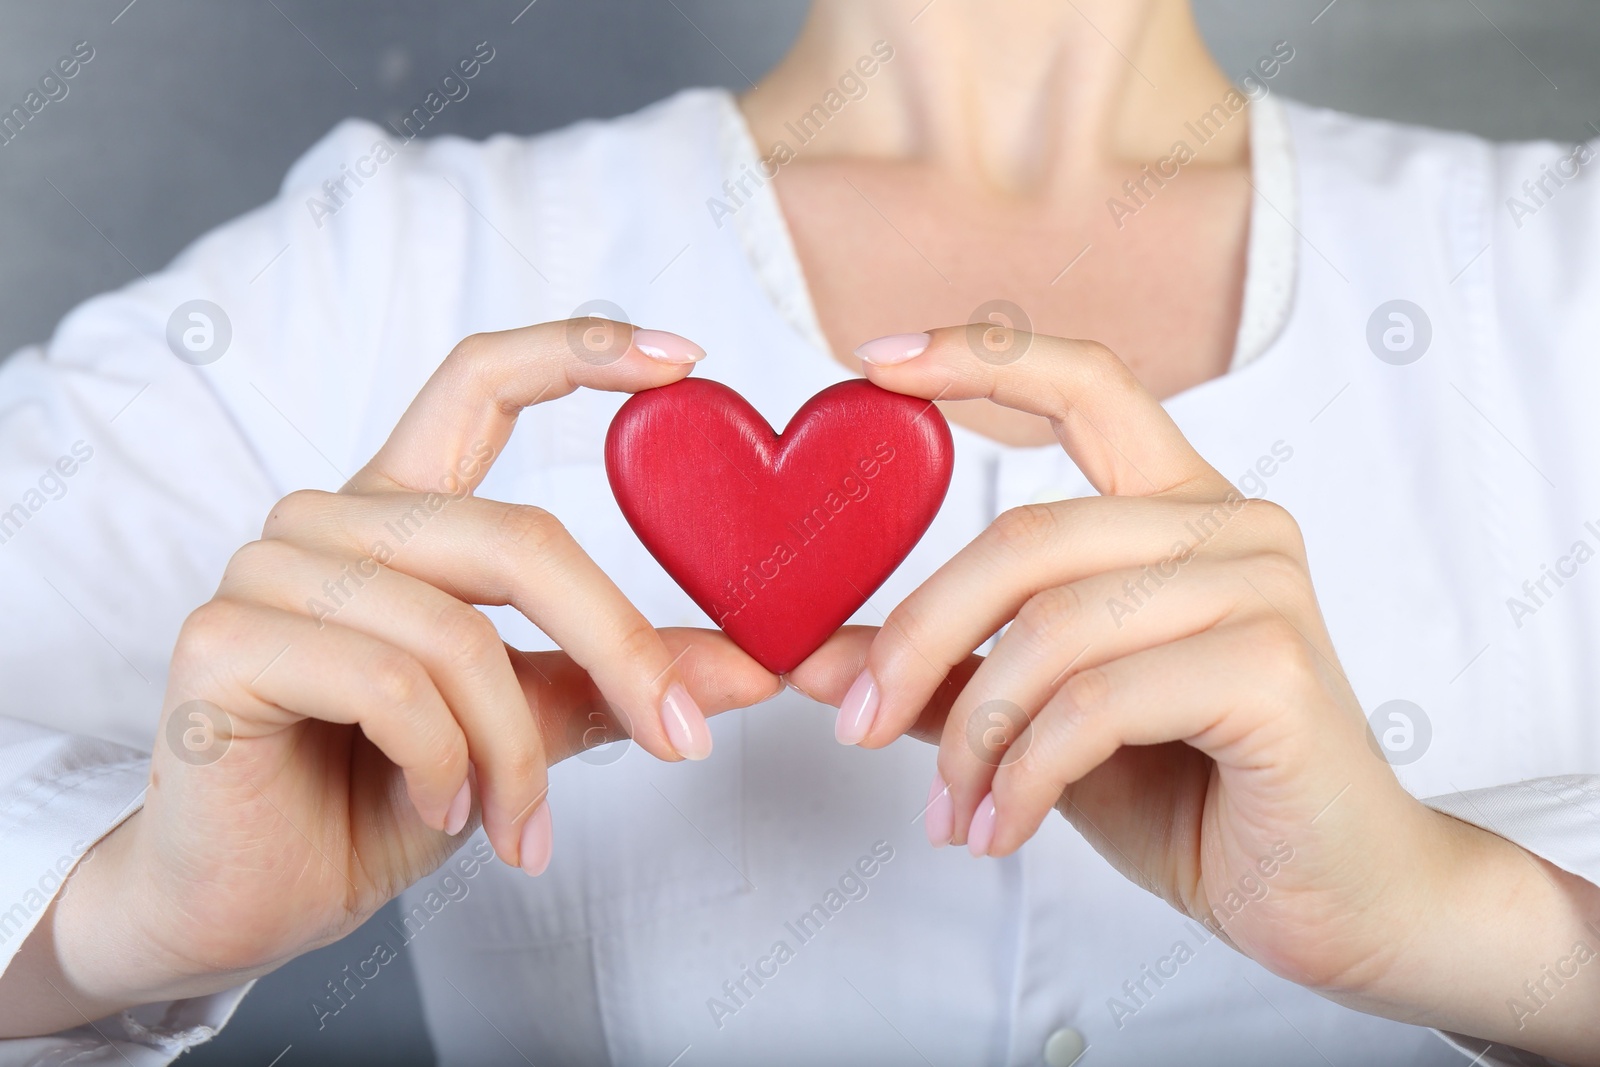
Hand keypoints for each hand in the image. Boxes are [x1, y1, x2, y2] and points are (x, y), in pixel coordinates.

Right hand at [6, 321, 778, 1034]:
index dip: (581, 350)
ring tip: (520, 825)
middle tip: (685, 737)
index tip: (687, 356)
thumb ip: (617, 679)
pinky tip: (441, 811)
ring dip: (515, 751)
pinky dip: (444, 764)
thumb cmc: (387, 796)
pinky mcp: (223, 641)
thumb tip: (758, 668)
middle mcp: (332, 519)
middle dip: (619, 648)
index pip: (482, 379)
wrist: (259, 900)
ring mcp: (268, 571)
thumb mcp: (526, 724)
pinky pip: (389, 684)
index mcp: (404, 512)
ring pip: (456, 634)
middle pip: (516, 537)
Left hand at [791, 327, 1599, 1061]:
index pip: (1086, 385)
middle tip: (852, 724)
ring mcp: (1260, 587)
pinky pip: (1098, 702)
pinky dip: (1026, 774)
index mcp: (1177, 509)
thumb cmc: (1194, 796)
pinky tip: (1001, 828)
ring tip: (952, 812)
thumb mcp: (1041, 724)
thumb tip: (810, 656)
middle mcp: (1228, 525)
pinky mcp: (1272, 666)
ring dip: (973, 735)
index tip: (873, 366)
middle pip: (1025, 537)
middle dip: (919, 639)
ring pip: (1053, 628)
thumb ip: (944, 677)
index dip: (978, 360)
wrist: (1333, 897)